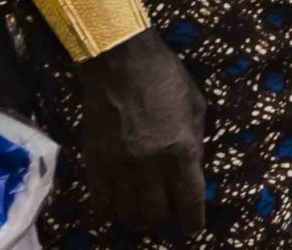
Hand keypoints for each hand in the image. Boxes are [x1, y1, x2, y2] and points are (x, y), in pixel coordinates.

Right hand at [74, 31, 206, 236]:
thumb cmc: (166, 78)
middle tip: (169, 214)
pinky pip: (100, 202)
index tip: (194, 228)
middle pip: (155, 214)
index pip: (188, 200)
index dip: (193, 221)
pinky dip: (110, 210)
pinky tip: (117, 205)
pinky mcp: (94, 163)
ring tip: (144, 210)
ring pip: (126, 213)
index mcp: (180, 149)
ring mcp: (118, 166)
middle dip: (165, 220)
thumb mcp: (196, 106)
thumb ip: (195, 141)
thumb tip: (193, 170)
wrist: (120, 63)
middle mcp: (149, 164)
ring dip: (138, 217)